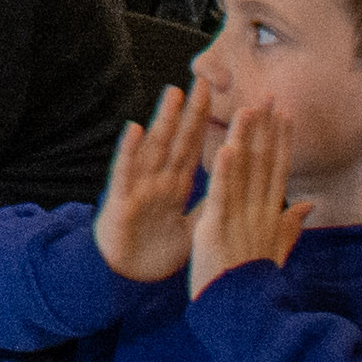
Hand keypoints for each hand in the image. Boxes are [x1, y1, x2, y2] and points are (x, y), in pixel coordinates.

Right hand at [95, 86, 205, 283]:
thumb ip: (211, 206)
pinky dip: (129, 151)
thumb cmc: (155, 252)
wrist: (126, 280)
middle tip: (202, 81)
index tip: (222, 103)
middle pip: (177, 141)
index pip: (194, 150)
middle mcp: (157, 180)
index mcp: (175, 186)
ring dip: (162, 121)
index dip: (208, 126)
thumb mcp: (193, 228)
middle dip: (189, 112)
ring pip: (153, 149)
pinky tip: (135, 130)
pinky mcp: (122, 201)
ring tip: (172, 93)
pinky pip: (125, 173)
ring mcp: (139, 188)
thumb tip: (238, 190)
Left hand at [187, 108, 309, 294]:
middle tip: (270, 95)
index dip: (281, 141)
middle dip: (267, 129)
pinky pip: (223, 194)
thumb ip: (291, 226)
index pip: (276, 170)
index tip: (284, 114)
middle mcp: (258, 212)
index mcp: (269, 216)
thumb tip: (310, 205)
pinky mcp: (217, 226)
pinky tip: (228, 147)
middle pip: (264, 163)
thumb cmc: (252, 284)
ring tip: (250, 109)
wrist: (242, 314)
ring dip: (247, 139)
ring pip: (244, 172)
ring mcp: (239, 218)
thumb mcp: (275, 251)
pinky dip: (226, 172)